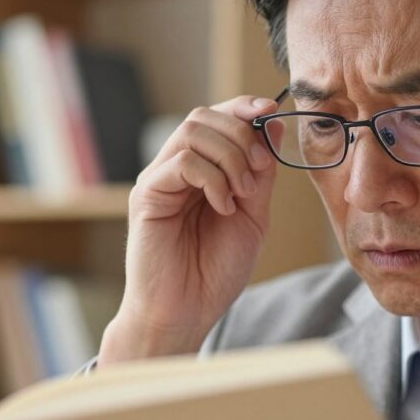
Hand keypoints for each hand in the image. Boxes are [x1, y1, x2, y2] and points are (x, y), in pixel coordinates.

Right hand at [98, 96, 282, 365]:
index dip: (244, 107)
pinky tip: (222, 207)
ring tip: (241, 193)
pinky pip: (181, 162)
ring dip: (230, 155)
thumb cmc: (215, 271)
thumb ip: (261, 172)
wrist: (186, 312)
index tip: (271, 110)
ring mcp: (159, 180)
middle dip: (241, 134)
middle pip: (204, 116)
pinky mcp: (147, 195)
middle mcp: (176, 169)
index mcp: (202, 170)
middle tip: (258, 170)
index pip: (218, 118)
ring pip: (192, 131)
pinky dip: (212, 178)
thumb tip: (273, 122)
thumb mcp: (254, 215)